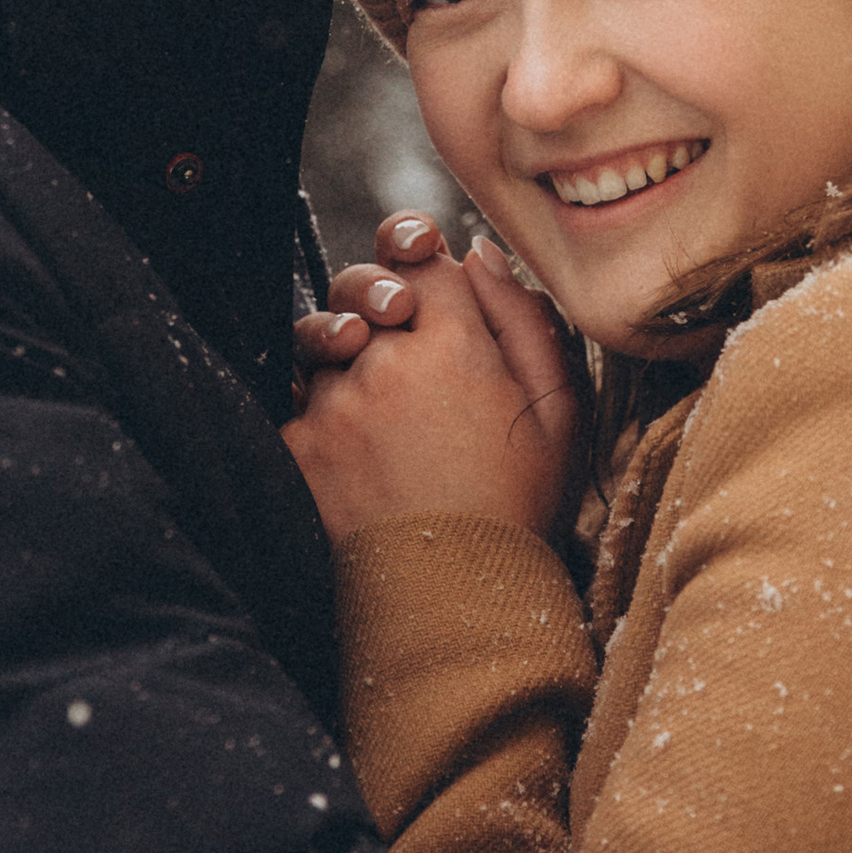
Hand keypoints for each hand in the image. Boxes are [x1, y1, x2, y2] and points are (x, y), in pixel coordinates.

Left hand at [285, 228, 580, 542]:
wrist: (459, 601)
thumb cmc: (520, 506)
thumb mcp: (557, 410)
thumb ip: (522, 318)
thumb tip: (476, 253)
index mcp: (453, 343)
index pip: (418, 259)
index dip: (417, 252)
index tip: (421, 265)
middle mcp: (384, 362)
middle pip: (359, 291)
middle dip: (376, 300)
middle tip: (398, 332)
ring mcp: (333, 405)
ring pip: (322, 345)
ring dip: (345, 358)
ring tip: (379, 402)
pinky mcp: (298, 448)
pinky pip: (293, 401)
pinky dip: (317, 411)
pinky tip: (355, 448)